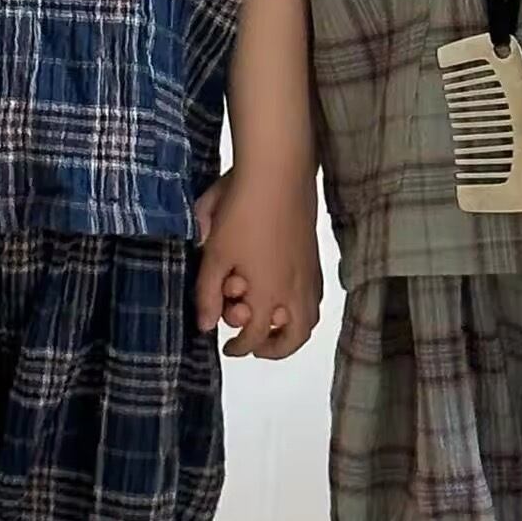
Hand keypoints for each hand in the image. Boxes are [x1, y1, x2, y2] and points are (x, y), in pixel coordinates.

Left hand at [194, 172, 321, 359]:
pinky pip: (314, 295)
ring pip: (310, 317)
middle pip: (294, 337)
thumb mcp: (214, 253)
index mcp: (268, 294)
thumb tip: (207, 325)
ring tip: (272, 324)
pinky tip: (287, 293)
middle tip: (255, 346)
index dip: (238, 347)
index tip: (226, 347)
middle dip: (274, 348)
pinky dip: (302, 306)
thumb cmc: (241, 211)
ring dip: (292, 329)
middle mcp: (295, 290)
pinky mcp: (314, 255)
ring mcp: (309, 272)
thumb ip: (208, 293)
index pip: (254, 336)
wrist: (278, 171)